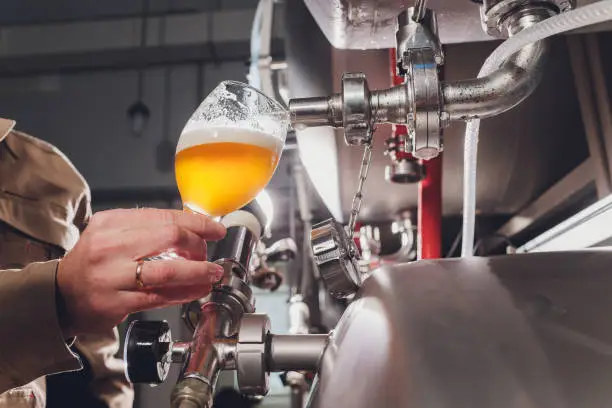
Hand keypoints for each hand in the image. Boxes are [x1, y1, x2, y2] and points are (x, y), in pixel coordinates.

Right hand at [56, 208, 225, 336]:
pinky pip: (160, 297)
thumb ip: (147, 228)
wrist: (61, 295)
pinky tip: (197, 289)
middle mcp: (110, 246)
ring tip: (212, 273)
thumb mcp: (111, 232)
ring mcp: (112, 276)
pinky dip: (185, 293)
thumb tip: (192, 227)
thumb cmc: (93, 262)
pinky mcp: (116, 303)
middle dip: (198, 245)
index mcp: (110, 222)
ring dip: (198, 271)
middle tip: (207, 253)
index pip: (165, 216)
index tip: (215, 229)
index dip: (197, 223)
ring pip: (169, 270)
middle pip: (171, 237)